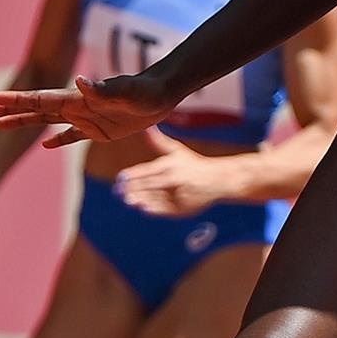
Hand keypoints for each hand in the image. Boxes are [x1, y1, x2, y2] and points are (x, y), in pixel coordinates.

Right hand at [0, 73, 175, 148]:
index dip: (16, 101)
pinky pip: (73, 137)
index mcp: (78, 100)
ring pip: (48, 122)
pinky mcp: (100, 130)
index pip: (40, 100)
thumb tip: (82, 82)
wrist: (164, 94)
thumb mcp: (128, 92)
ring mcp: (87, 118)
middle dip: (10, 111)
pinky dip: (59, 140)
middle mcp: (77, 107)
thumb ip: (105, 88)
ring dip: (25, 123)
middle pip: (36, 110)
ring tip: (1, 126)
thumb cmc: (147, 92)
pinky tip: (47, 146)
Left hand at [116, 129, 235, 216]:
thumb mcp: (176, 151)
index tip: (121, 177)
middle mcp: (173, 180)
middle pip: (147, 185)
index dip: (132, 175)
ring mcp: (177, 195)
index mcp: (170, 165)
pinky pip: (164, 210)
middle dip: (132, 188)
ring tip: (129, 200)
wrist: (217, 180)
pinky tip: (144, 208)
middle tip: (119, 190)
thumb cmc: (193, 164)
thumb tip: (147, 127)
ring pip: (154, 198)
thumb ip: (158, 141)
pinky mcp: (182, 208)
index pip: (146, 170)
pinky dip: (153, 209)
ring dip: (140, 199)